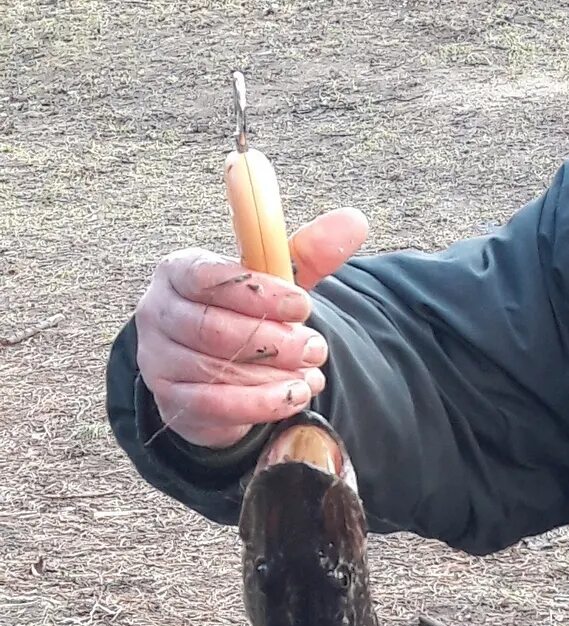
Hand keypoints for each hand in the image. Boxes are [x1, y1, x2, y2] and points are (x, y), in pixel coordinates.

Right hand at [134, 207, 369, 448]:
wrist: (217, 371)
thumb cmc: (244, 314)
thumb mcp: (276, 283)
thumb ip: (309, 254)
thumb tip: (354, 221)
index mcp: (179, 270)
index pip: (207, 276)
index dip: (257, 292)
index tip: (303, 303)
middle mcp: (158, 312)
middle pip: (209, 328)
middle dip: (272, 341)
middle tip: (316, 348)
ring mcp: (159, 358)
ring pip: (214, 369)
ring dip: (271, 375)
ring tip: (310, 375)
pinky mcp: (170, 400)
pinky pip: (214, 405)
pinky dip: (259, 404)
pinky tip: (293, 397)